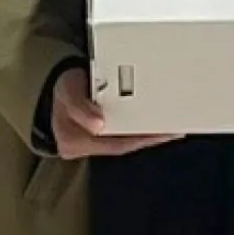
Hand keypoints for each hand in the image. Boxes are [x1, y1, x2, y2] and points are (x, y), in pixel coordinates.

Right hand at [51, 67, 181, 159]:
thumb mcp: (68, 91)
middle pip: (121, 145)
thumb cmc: (66, 87)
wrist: (61, 86)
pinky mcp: (100, 137)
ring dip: (147, 136)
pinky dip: (139, 131)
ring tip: (171, 130)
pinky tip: (156, 128)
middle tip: (172, 132)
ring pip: (123, 142)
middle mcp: (83, 147)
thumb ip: (80, 107)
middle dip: (147, 138)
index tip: (157, 134)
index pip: (111, 144)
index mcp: (72, 140)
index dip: (136, 139)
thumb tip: (98, 125)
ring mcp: (92, 144)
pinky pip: (122, 137)